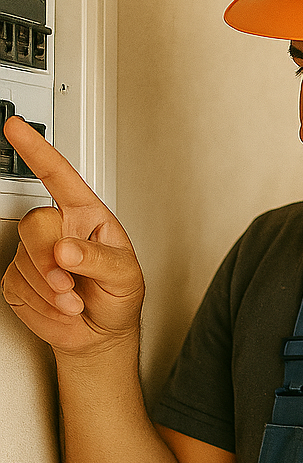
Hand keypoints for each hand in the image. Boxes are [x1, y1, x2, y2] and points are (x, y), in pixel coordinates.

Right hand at [1, 115, 143, 355]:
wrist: (100, 333)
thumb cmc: (119, 297)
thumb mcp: (125, 276)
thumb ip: (99, 260)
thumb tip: (66, 249)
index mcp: (88, 218)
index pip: (60, 178)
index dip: (38, 152)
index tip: (16, 129)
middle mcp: (60, 230)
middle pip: (35, 224)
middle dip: (48, 258)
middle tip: (68, 283)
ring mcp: (36, 254)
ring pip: (24, 257)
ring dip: (49, 286)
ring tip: (74, 299)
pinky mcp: (18, 278)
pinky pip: (17, 284)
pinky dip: (41, 302)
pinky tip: (61, 306)